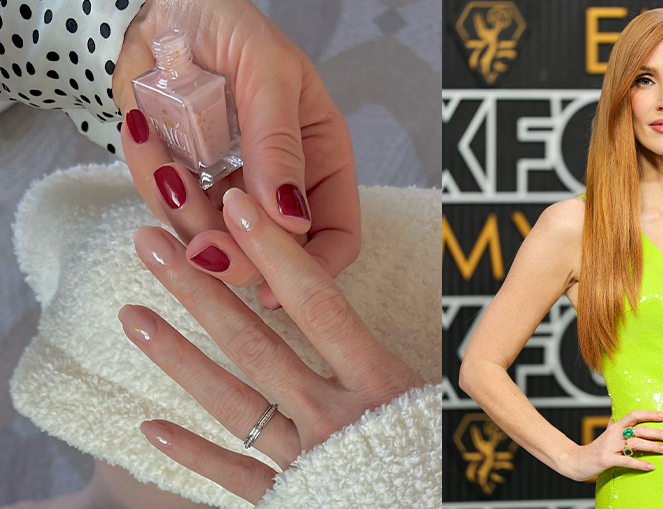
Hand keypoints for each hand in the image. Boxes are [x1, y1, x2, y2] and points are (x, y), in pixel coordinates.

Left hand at [113, 0, 359, 308]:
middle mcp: (280, 185)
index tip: (276, 286)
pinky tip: (142, 136)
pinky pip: (169, 210)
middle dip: (237, 256)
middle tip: (203, 245)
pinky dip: (152, 184)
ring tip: (165, 165)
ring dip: (184, 215)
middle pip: (273, 256)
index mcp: (320, 161)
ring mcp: (231, 189)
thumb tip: (291, 219)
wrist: (160, 7)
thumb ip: (280, 145)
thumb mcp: (269, 75)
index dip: (314, 269)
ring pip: (217, 242)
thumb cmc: (230, 27)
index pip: (335, 235)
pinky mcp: (186, 185)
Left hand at [117, 187, 422, 503]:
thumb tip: (407, 310)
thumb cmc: (451, 464)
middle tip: (150, 245)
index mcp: (380, 385)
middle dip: (200, 290)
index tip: (238, 207)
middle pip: (256, 344)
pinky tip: (148, 424)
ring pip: (232, 403)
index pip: (319, 304)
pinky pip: (233, 474)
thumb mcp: (447, 402)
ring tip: (131, 316)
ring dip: (177, 358)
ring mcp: (305, 459)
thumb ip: (412, 361)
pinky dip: (191, 451)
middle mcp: (333, 417)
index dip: (277, 252)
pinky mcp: (289, 499)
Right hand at [562, 410, 662, 481]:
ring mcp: (609, 447)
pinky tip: (651, 466)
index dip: (649, 414)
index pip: (633, 415)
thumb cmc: (595, 448)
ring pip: (635, 444)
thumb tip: (623, 412)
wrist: (576, 461)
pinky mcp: (606, 459)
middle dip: (657, 433)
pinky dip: (640, 463)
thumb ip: (615, 423)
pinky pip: (626, 461)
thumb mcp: (606, 433)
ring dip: (653, 447)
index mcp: (615, 427)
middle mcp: (613, 434)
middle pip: (638, 430)